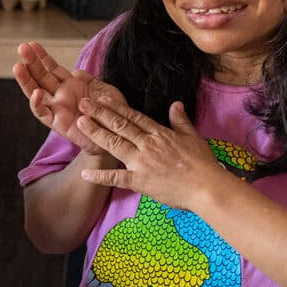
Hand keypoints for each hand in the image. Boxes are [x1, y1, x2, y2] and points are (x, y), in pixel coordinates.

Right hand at [12, 41, 128, 155]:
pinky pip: (43, 113)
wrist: (116, 138)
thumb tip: (76, 71)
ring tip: (18, 66)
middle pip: (41, 76)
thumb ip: (91, 80)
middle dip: (31, 62)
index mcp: (71, 85)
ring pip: (36, 92)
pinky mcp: (56, 123)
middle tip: (22, 48)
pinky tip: (35, 93)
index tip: (32, 44)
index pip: (53, 68)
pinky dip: (37, 104)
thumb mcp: (105, 91)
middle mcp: (60, 95)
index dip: (43, 57)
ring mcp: (57, 108)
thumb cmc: (112, 114)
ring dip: (26, 80)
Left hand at [75, 99, 231, 210]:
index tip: (101, 98)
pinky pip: (116, 178)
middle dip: (99, 113)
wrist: (207, 187)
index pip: (133, 116)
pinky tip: (85, 173)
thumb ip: (181, 120)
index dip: (115, 107)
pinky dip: (100, 176)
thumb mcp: (193, 137)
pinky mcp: (140, 181)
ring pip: (114, 144)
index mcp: (160, 133)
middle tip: (83, 103)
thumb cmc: (202, 163)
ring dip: (96, 133)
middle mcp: (147, 144)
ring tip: (79, 123)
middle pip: (120, 126)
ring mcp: (141, 162)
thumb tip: (176, 103)